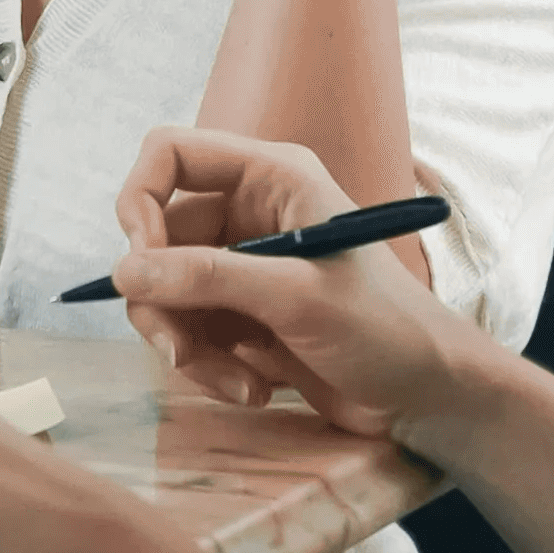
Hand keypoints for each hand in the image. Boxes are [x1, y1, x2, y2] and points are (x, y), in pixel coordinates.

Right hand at [110, 125, 473, 430]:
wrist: (427, 397)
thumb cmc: (386, 328)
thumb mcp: (298, 298)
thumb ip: (210, 279)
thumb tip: (126, 272)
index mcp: (271, 176)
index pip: (171, 154)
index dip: (139, 201)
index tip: (141, 265)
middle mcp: (250, 213)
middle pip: (156, 239)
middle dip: (163, 302)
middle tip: (180, 351)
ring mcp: (243, 267)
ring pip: (166, 295)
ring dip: (187, 346)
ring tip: (236, 381)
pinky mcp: (241, 316)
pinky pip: (188, 333)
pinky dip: (208, 367)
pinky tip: (254, 389)